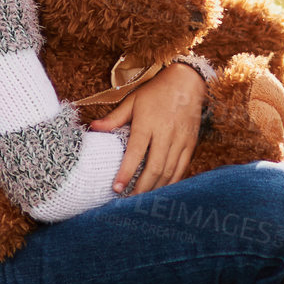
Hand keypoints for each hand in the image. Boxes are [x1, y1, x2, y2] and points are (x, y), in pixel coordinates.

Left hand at [90, 62, 205, 193]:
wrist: (187, 81)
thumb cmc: (155, 91)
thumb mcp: (132, 100)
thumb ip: (114, 118)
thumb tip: (93, 128)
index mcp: (148, 122)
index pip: (136, 152)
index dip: (126, 172)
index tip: (116, 188)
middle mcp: (166, 133)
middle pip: (155, 167)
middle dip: (141, 188)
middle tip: (128, 202)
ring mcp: (180, 140)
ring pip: (169, 171)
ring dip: (155, 188)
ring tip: (141, 200)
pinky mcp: (191, 144)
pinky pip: (182, 168)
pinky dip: (171, 182)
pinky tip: (161, 190)